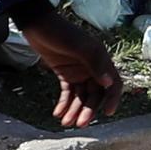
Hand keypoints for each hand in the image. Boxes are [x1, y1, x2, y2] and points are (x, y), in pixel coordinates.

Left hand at [19, 11, 122, 127]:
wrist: (38, 25)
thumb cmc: (62, 33)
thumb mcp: (80, 46)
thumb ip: (95, 63)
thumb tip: (108, 82)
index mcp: (101, 61)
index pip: (112, 84)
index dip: (112, 99)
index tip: (107, 113)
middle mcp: (92, 68)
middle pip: (95, 95)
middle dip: (87, 110)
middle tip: (79, 124)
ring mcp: (78, 72)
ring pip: (80, 96)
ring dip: (74, 110)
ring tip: (65, 122)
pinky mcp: (65, 73)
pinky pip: (68, 92)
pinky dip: (64, 103)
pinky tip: (58, 113)